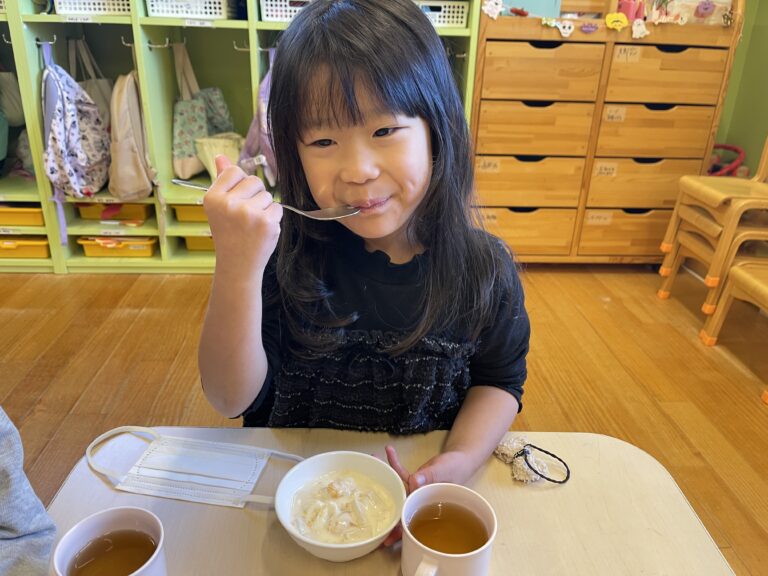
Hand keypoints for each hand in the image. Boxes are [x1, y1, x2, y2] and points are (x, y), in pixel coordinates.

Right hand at [203, 155, 281, 278]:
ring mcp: (248, 213)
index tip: (236, 201)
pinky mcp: (266, 222)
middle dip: (254, 195)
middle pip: (254, 181)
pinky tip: (261, 230)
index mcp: (213, 197)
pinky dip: (273, 218)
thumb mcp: (219, 207)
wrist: (237, 264)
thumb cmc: (228, 233)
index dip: (240, 185)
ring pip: (267, 195)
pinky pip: (277, 207)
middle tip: (245, 216)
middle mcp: (229, 203)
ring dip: (264, 208)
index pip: (234, 171)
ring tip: (252, 225)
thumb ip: (222, 181)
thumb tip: (220, 156)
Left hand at [381, 446, 472, 546]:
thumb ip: (429, 476)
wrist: (462, 460)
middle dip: (381, 505)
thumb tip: (412, 481)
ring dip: (384, 475)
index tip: (383, 538)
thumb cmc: (457, 469)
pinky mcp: (413, 479)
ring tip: (372, 461)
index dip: (396, 530)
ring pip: (395, 488)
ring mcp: (414, 490)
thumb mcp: (443, 471)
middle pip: (397, 507)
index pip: (408, 520)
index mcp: (424, 504)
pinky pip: (400, 473)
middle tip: (361, 502)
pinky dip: (394, 462)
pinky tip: (389, 450)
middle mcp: (417, 500)